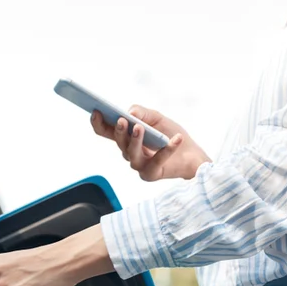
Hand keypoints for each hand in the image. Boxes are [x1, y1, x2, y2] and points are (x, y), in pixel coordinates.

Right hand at [90, 106, 210, 180]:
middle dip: (119, 131)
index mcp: (126, 138)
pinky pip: (157, 160)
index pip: (106, 132)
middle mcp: (129, 152)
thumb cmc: (170, 134)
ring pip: (132, 154)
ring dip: (135, 140)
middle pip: (119, 142)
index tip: (96, 111)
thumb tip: (130, 113)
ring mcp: (139, 165)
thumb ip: (143, 113)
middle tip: (122, 120)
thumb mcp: (156, 118)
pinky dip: (167, 149)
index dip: (98, 123)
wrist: (190, 154)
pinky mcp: (152, 174)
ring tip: (140, 128)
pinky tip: (176, 139)